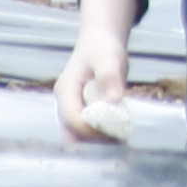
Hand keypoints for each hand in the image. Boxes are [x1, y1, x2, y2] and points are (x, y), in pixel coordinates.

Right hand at [55, 0, 142, 143]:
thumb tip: (114, 100)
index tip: (112, 132)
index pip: (71, 118)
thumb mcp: (109, 58)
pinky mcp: (82, 111)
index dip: (88, 129)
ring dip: (96, 142)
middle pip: (70, 132)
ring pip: (78, 135)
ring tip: (121, 143)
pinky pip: (87, 129)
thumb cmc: (103, 48)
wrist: (100, 42)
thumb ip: (110, 77)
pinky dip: (100, 136)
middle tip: (117, 144)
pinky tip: (119, 137)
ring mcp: (72, 108)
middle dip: (91, 142)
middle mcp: (65, 103)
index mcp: (66, 90)